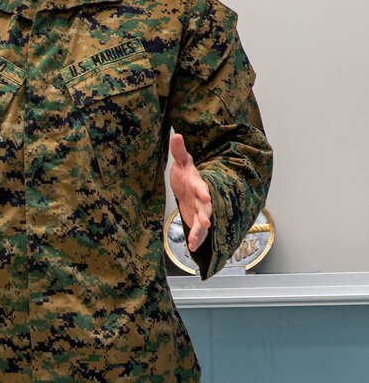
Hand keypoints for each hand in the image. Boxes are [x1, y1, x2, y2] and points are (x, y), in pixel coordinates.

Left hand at [169, 133, 211, 252]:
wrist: (186, 187)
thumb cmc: (184, 174)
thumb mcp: (180, 161)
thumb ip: (178, 150)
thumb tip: (176, 135)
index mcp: (197, 184)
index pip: (201, 187)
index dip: (203, 191)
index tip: (205, 196)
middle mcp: (201, 198)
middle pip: (205, 207)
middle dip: (206, 214)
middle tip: (206, 222)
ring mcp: (200, 211)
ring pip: (203, 221)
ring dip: (200, 231)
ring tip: (195, 240)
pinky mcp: (197, 220)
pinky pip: (198, 231)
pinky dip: (196, 239)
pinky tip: (192, 247)